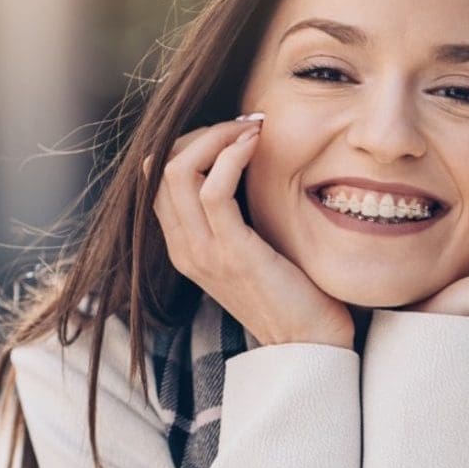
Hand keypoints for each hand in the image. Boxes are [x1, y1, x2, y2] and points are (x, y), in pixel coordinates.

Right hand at [151, 118, 354, 348]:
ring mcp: (203, 252)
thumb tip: (246, 167)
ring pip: (178, 170)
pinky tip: (256, 146)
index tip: (232, 131)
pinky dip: (232, 156)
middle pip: (159, 167)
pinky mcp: (232, 253)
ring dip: (215, 136)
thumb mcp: (255, 248)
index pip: (159, 177)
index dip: (190, 143)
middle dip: (200, 132)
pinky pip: (214, 189)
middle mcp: (185, 249)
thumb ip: (239, 216)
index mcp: (185, 247)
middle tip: (243, 123)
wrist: (309, 344)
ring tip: (251, 128)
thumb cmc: (294, 294)